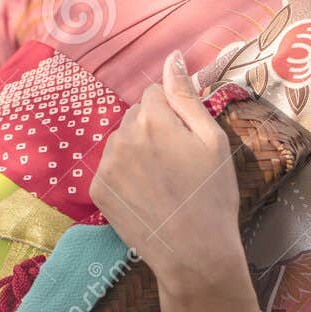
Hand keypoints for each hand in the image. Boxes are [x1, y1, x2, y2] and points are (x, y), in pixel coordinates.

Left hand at [89, 51, 247, 301]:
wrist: (194, 253)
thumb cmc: (212, 195)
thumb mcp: (212, 140)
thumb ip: (187, 96)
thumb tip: (173, 58)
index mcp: (153, 118)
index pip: (155, 93)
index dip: (174, 113)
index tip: (187, 139)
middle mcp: (122, 136)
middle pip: (136, 115)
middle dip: (154, 128)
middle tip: (178, 162)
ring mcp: (106, 165)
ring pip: (122, 140)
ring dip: (138, 150)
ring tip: (163, 181)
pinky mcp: (97, 191)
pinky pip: (111, 167)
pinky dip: (125, 174)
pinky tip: (146, 195)